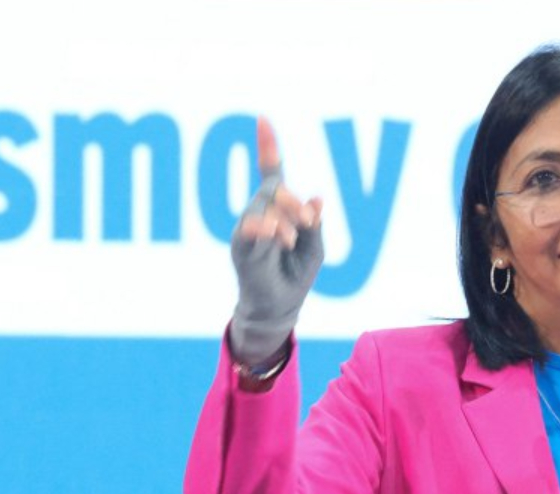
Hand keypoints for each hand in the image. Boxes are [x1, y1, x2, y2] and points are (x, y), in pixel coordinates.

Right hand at [229, 117, 323, 366]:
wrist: (279, 307)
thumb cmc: (295, 275)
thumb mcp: (315, 248)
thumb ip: (315, 225)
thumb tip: (317, 200)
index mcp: (277, 210)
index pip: (272, 173)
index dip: (267, 146)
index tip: (262, 119)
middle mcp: (259, 214)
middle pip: (274, 190)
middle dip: (293, 201)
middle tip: (306, 220)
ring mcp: (248, 230)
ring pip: (265, 208)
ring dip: (284, 221)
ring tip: (291, 239)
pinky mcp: (242, 249)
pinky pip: (249, 231)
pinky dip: (262, 228)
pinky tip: (271, 231)